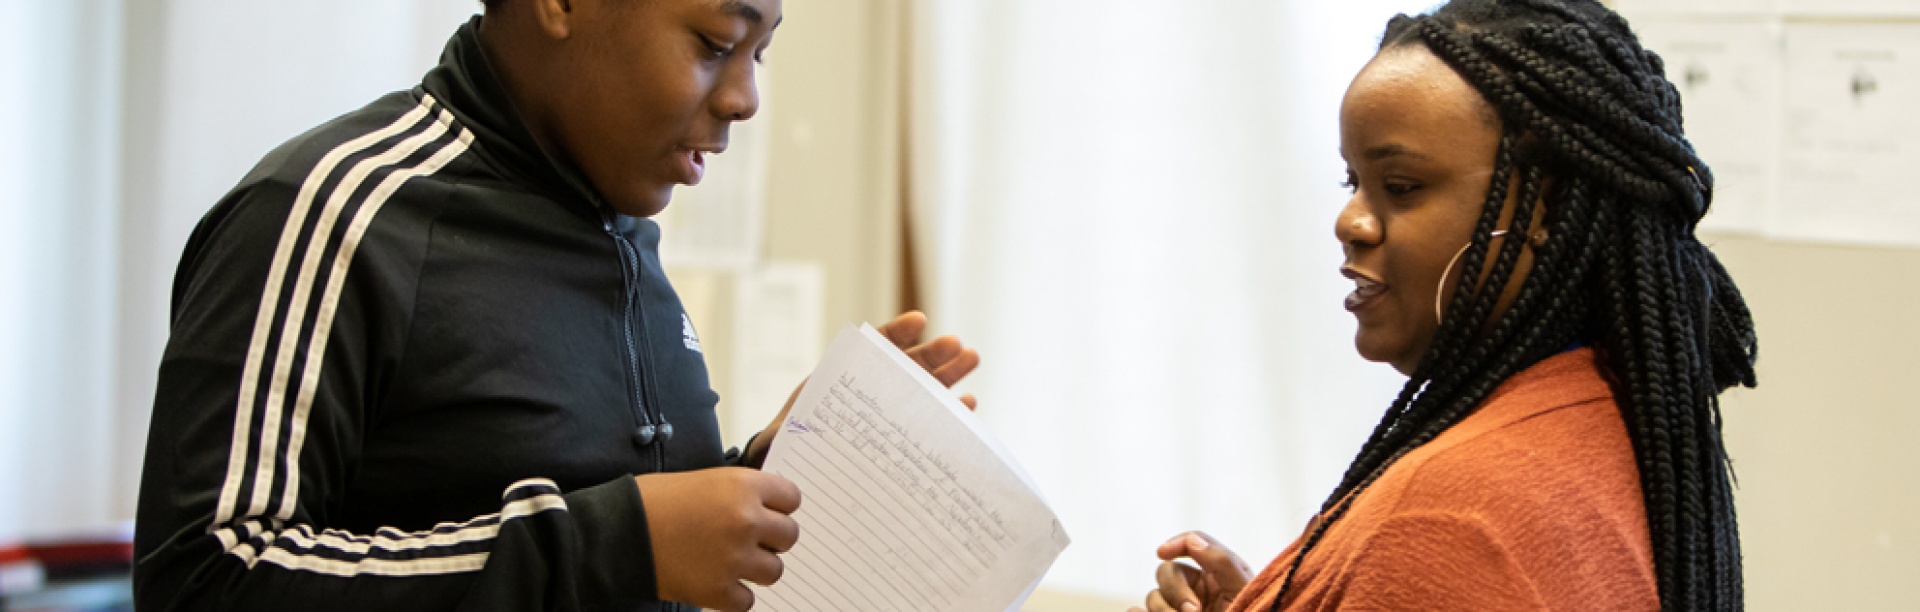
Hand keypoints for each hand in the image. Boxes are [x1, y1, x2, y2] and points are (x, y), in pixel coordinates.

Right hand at [636, 468, 800, 610]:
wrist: (617, 532)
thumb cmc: (652, 501)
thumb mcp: (704, 479)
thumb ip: (740, 492)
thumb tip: (766, 506)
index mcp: (743, 486)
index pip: (792, 498)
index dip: (779, 506)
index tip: (769, 512)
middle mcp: (745, 521)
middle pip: (789, 536)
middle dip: (771, 538)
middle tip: (748, 539)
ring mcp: (734, 558)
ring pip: (774, 570)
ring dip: (756, 568)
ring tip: (729, 561)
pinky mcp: (718, 590)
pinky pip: (748, 600)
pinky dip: (734, 595)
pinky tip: (715, 580)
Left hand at [745, 311, 980, 465]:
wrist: (799, 475)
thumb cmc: (791, 451)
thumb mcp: (785, 434)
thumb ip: (790, 426)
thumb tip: (787, 427)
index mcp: (844, 382)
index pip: (872, 350)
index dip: (896, 334)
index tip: (919, 321)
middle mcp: (872, 393)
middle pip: (906, 367)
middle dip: (933, 353)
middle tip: (958, 345)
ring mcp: (890, 414)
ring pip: (924, 390)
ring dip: (948, 374)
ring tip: (972, 358)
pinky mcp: (903, 439)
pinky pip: (931, 423)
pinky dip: (949, 411)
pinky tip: (968, 402)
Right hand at [1129, 532, 1252, 611]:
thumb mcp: (1241, 590)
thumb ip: (1221, 561)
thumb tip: (1192, 539)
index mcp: (1215, 574)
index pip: (1190, 545)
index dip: (1175, 544)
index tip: (1162, 552)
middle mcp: (1194, 589)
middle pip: (1166, 572)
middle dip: (1177, 591)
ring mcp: (1176, 610)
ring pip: (1153, 597)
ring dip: (1165, 611)